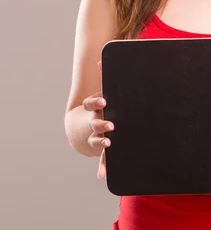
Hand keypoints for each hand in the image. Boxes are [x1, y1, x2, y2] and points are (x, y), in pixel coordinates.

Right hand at [82, 59, 112, 178]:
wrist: (79, 129)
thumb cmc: (98, 106)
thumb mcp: (100, 93)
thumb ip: (105, 76)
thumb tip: (105, 55)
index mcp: (93, 109)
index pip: (92, 104)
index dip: (97, 102)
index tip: (105, 100)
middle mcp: (93, 123)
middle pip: (95, 123)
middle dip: (102, 123)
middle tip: (111, 124)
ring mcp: (95, 137)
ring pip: (98, 140)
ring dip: (102, 143)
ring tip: (108, 143)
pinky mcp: (100, 148)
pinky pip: (102, 158)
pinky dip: (102, 166)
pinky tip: (102, 174)